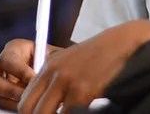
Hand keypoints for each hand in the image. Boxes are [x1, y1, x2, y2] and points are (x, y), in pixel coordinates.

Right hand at [0, 39, 60, 111]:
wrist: (64, 72)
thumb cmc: (60, 61)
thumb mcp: (54, 58)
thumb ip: (45, 64)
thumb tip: (39, 78)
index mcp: (14, 49)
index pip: (6, 60)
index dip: (20, 71)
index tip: (35, 78)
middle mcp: (3, 67)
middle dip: (9, 89)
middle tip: (26, 94)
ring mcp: (3, 85)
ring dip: (14, 102)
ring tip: (32, 101)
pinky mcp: (6, 99)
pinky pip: (4, 107)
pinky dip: (15, 109)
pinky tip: (30, 106)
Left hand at [18, 21, 149, 113]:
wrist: (123, 43)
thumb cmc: (100, 55)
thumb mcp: (71, 61)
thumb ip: (55, 79)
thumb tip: (48, 105)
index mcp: (48, 67)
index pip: (25, 101)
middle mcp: (54, 74)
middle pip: (31, 110)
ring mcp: (67, 83)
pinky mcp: (82, 91)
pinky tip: (82, 113)